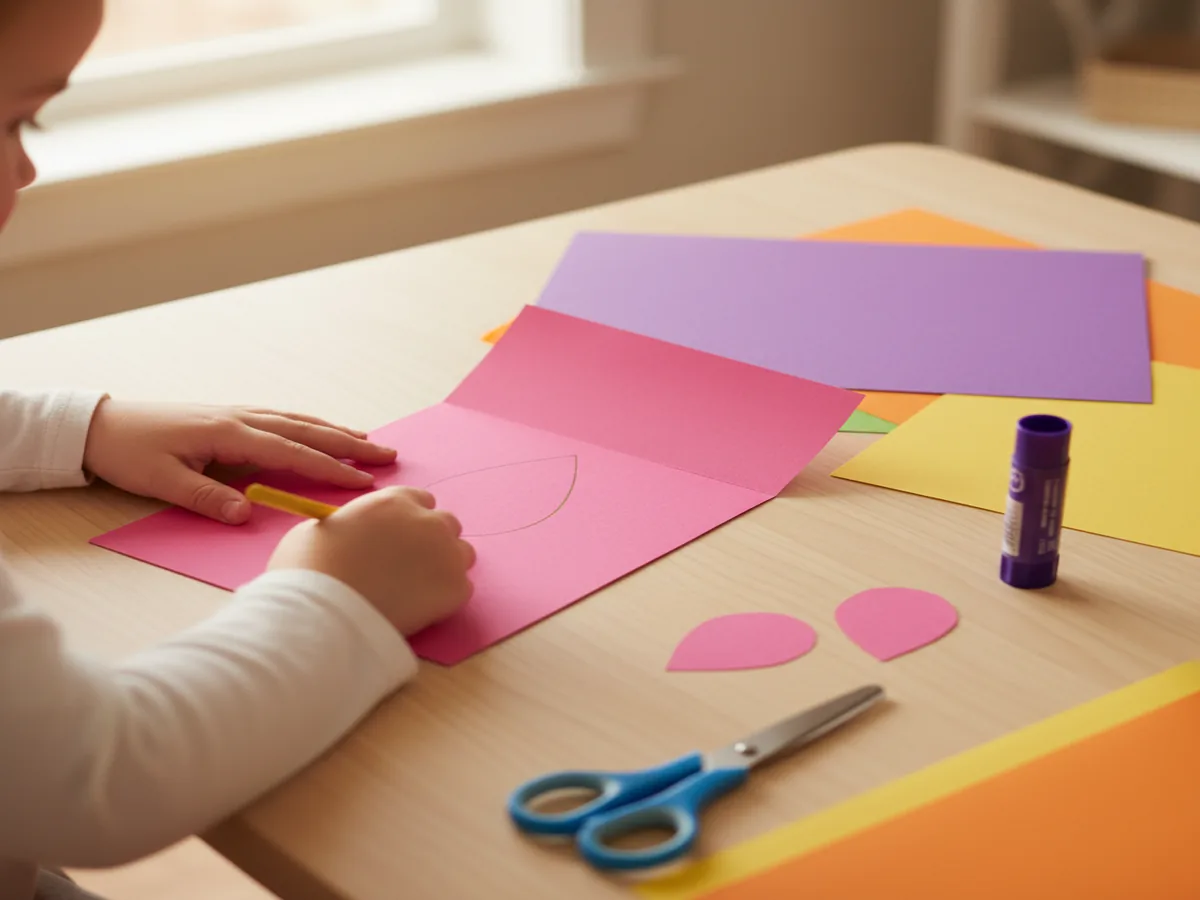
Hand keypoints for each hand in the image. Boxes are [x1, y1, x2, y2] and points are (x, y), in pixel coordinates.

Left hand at [83, 399, 397, 523]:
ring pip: (298, 420)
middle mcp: (240, 418)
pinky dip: (311, 424)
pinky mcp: (230, 417)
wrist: (100, 424)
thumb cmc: (129, 452)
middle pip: (306, 430)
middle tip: (388, 455)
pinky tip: (322, 430)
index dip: (329, 468)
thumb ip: (207, 497)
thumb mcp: (162, 482)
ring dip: (336, 431)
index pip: (291, 453)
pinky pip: (282, 418)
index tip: (363, 481)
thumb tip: (247, 514)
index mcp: (229, 434)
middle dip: (349, 444)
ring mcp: (237, 414)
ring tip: (369, 441)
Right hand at [268, 486, 475, 635]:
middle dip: (431, 542)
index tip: (399, 539)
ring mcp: (446, 554)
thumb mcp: (320, 528)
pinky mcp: (455, 589)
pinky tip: (421, 610)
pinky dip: (446, 599)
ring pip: (461, 555)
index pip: (421, 501)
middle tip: (408, 567)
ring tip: (417, 590)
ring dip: (444, 567)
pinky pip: (462, 589)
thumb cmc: (309, 569)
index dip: (409, 521)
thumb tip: (355, 534)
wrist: (323, 613)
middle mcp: (427, 521)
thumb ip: (352, 524)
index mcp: (394, 501)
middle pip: (446, 525)